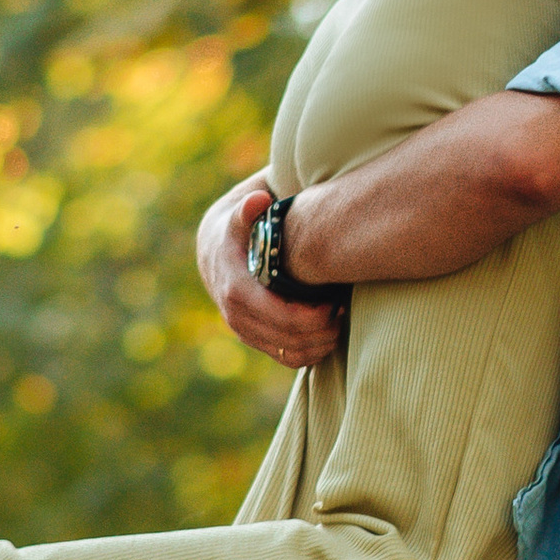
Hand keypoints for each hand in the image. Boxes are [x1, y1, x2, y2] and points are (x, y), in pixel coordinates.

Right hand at [195, 177, 344, 372]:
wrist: (215, 252)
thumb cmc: (236, 230)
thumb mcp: (238, 217)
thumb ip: (248, 209)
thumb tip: (258, 200)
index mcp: (236, 290)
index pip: (278, 314)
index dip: (310, 315)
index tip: (334, 301)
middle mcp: (237, 317)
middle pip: (288, 338)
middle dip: (321, 328)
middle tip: (344, 308)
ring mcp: (246, 332)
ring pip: (290, 352)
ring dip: (320, 343)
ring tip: (340, 319)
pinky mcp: (256, 340)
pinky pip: (288, 358)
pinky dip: (312, 353)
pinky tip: (330, 333)